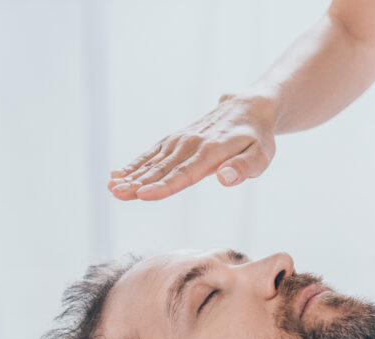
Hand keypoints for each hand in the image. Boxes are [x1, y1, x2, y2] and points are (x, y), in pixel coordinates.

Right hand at [107, 92, 277, 200]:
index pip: (186, 173)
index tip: (144, 194)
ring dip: (132, 174)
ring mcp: (181, 139)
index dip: (164, 185)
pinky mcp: (176, 138)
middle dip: (139, 182)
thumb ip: (245, 167)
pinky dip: (136, 163)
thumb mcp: (262, 154)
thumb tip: (225, 179)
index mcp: (212, 151)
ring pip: (154, 160)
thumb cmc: (258, 137)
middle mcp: (192, 144)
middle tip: (117, 194)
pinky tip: (118, 174)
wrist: (248, 107)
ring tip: (112, 187)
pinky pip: (153, 152)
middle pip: (163, 168)